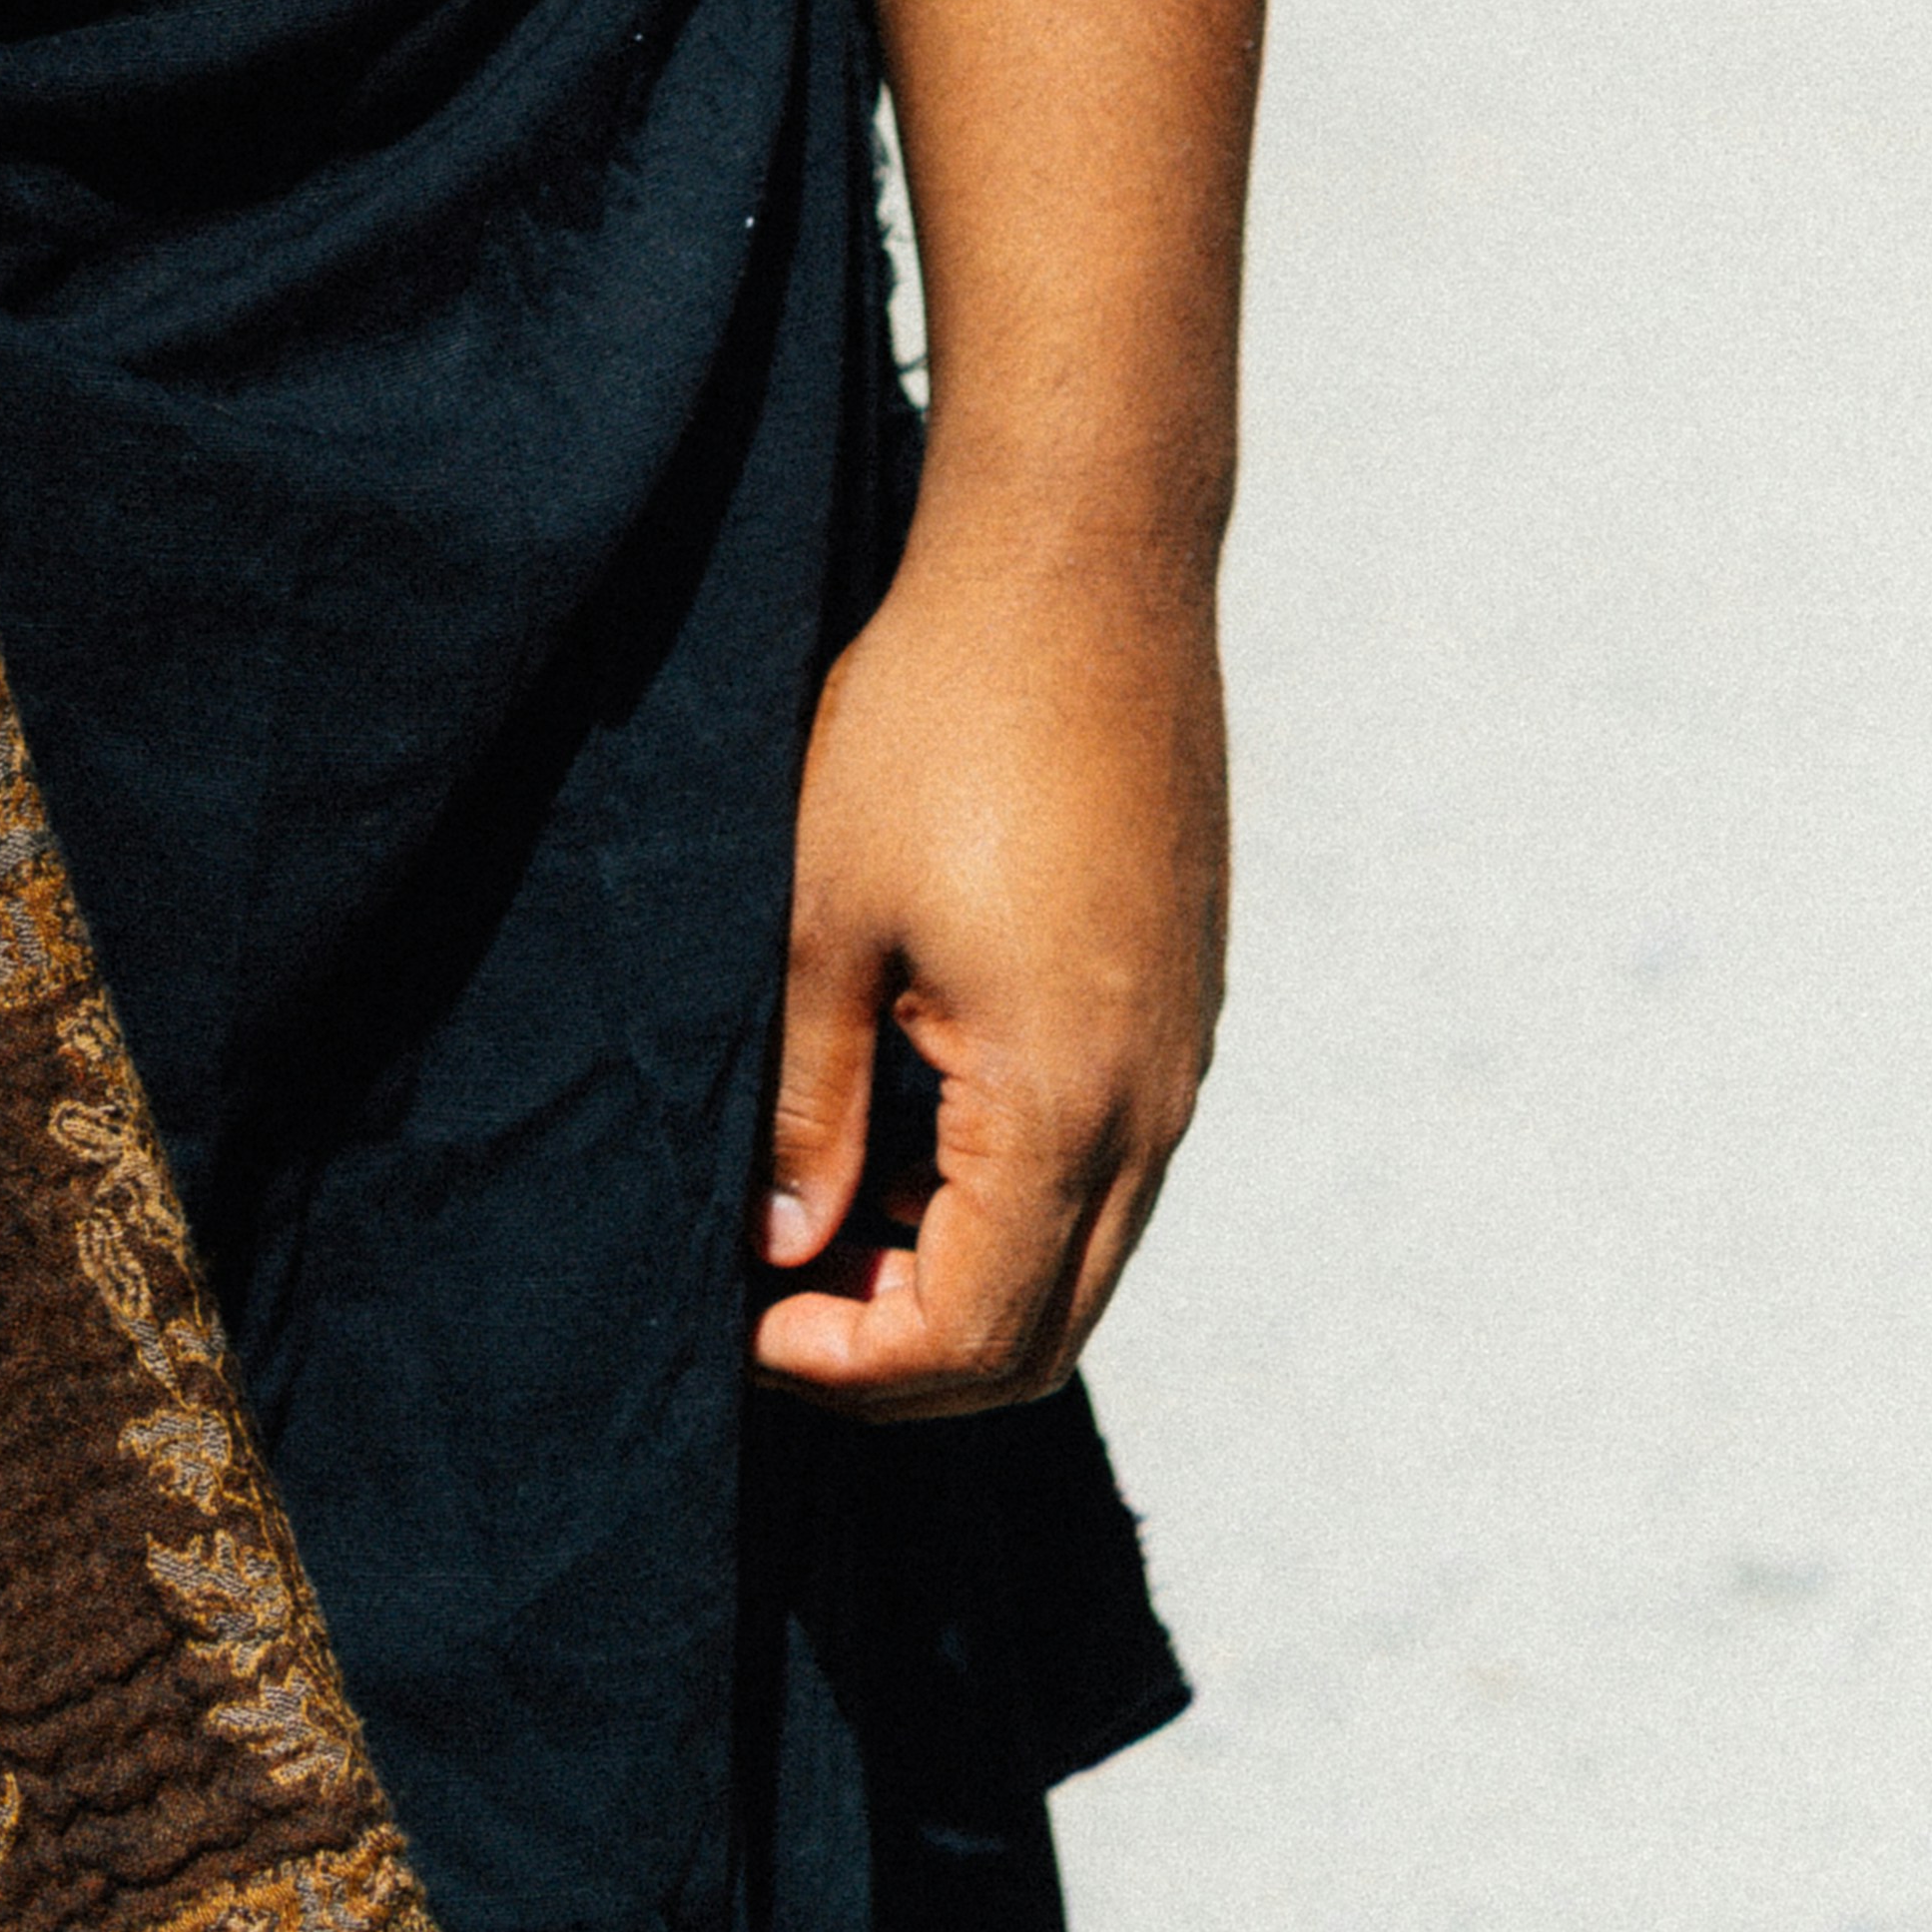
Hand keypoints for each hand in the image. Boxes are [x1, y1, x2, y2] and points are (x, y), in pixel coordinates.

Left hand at [756, 508, 1226, 1412]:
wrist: (1082, 565)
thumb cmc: (939, 719)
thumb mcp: (827, 913)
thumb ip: (810, 1099)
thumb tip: (786, 1243)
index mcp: (1066, 1100)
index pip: (973, 1333)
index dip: (853, 1366)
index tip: (749, 1327)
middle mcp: (1154, 1103)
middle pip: (1044, 1330)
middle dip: (908, 1351)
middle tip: (783, 1299)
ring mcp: (1183, 1052)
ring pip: (1085, 1250)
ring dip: (960, 1268)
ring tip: (829, 1203)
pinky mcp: (1181, 996)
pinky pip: (1110, 1159)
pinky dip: (1011, 1190)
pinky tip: (910, 1116)